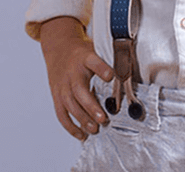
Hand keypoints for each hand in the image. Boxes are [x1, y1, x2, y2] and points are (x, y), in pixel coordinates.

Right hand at [37, 17, 112, 139]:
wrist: (58, 50)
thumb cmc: (80, 55)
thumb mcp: (94, 52)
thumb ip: (109, 64)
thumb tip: (127, 77)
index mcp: (84, 59)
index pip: (92, 61)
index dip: (101, 69)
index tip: (111, 76)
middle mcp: (72, 73)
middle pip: (79, 91)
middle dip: (91, 106)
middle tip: (103, 118)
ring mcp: (62, 86)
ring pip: (70, 105)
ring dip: (82, 119)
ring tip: (95, 129)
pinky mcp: (57, 97)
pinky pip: (61, 114)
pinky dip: (70, 126)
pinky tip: (81, 134)